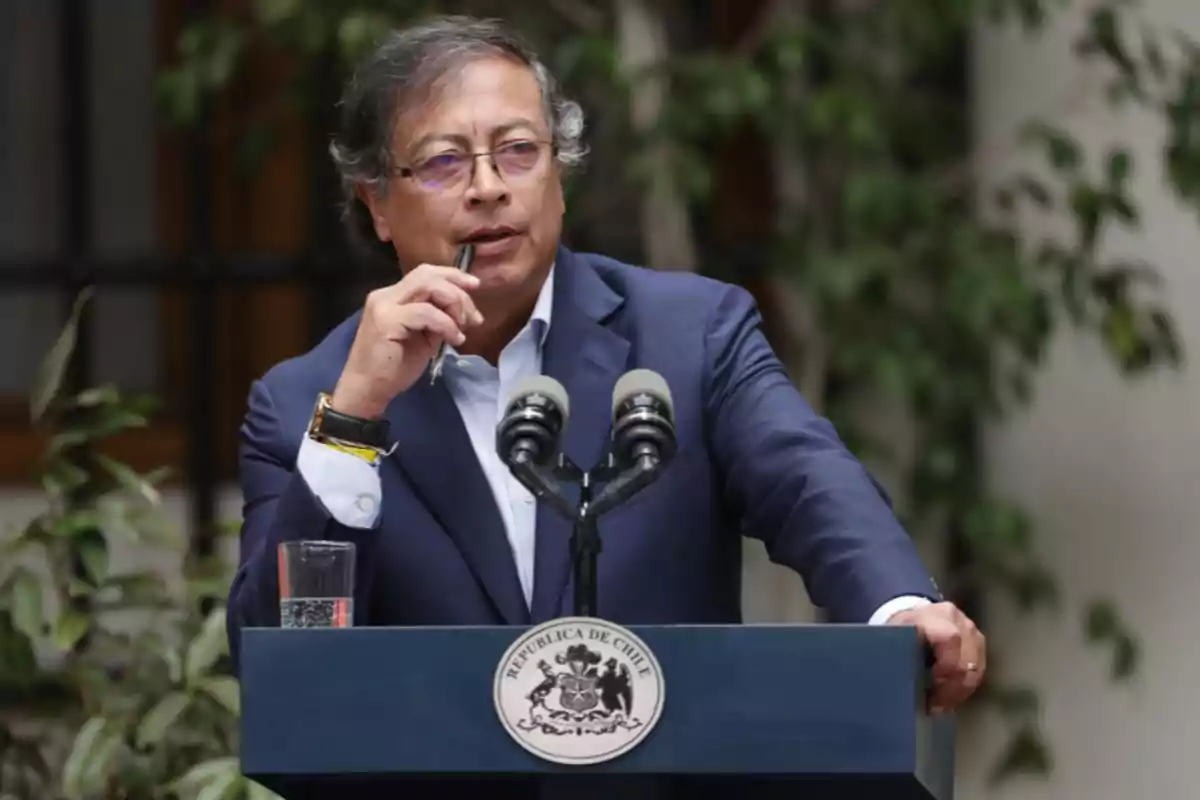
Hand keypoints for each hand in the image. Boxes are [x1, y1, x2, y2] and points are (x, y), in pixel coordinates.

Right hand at [331, 263, 483, 417]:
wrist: (367, 390)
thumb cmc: (393, 368)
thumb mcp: (424, 338)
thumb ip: (439, 319)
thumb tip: (464, 311)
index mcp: (393, 296)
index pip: (426, 274)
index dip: (453, 275)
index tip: (475, 285)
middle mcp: (386, 295)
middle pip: (428, 275)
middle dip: (458, 291)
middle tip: (473, 317)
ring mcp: (384, 306)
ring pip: (428, 287)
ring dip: (454, 305)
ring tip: (462, 329)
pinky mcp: (386, 321)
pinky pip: (425, 312)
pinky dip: (446, 324)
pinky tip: (454, 340)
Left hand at [887, 602, 985, 713]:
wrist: (912, 619)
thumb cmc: (900, 634)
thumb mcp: (891, 641)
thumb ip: (899, 657)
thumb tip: (901, 684)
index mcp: (930, 616)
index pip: (950, 639)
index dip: (946, 665)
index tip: (932, 685)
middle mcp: (955, 619)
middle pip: (966, 660)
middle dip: (951, 688)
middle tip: (934, 705)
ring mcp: (970, 629)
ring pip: (975, 668)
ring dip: (958, 691)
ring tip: (940, 704)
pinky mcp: (978, 641)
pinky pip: (978, 670)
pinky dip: (964, 687)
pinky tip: (949, 696)